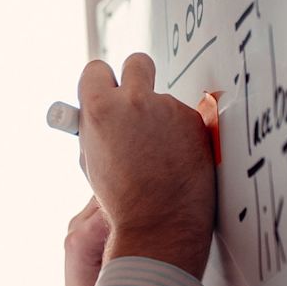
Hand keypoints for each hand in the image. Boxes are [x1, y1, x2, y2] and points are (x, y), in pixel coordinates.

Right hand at [77, 53, 216, 278]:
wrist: (160, 223)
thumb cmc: (124, 200)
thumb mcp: (92, 161)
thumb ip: (93, 130)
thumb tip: (94, 113)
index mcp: (101, 109)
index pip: (97, 70)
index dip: (102, 82)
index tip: (106, 92)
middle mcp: (135, 100)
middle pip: (137, 63)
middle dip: (136, 75)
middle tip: (137, 100)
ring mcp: (168, 108)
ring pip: (163, 101)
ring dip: (161, 118)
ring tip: (158, 156)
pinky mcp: (195, 120)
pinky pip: (184, 119)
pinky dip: (181, 134)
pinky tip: (177, 160)